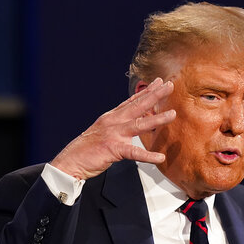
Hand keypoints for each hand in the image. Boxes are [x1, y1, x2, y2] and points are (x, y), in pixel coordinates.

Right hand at [50, 78, 175, 179]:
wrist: (70, 161)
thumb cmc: (88, 148)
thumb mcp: (104, 131)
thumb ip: (119, 124)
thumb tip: (134, 120)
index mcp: (111, 117)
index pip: (132, 101)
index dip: (146, 91)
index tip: (159, 82)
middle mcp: (113, 122)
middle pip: (137, 106)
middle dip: (155, 95)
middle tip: (170, 85)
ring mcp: (113, 134)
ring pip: (139, 124)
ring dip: (157, 119)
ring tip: (172, 114)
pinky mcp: (112, 149)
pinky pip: (134, 153)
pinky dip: (147, 155)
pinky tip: (159, 156)